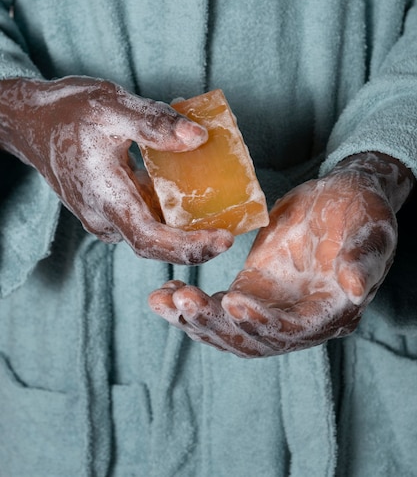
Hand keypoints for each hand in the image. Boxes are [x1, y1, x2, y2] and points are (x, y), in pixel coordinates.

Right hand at [0, 76, 232, 262]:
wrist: (31, 121)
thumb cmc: (67, 112)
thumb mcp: (112, 106)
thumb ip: (155, 123)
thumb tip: (199, 138)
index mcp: (105, 197)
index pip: (151, 239)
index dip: (189, 247)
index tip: (224, 239)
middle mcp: (103, 216)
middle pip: (155, 243)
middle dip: (194, 243)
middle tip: (229, 228)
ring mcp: (102, 215)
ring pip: (149, 231)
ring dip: (183, 227)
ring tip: (218, 208)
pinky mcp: (106, 206)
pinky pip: (141, 216)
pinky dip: (167, 210)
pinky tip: (186, 189)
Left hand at [148, 153, 413, 356]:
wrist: (342, 198)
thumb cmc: (361, 211)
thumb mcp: (370, 229)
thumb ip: (363, 260)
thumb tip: (357, 290)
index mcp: (330, 312)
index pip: (294, 331)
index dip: (264, 323)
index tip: (233, 300)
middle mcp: (298, 321)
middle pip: (252, 341)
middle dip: (215, 324)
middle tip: (182, 300)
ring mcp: (271, 308)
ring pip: (228, 330)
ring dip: (194, 319)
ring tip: (161, 299)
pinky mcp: (252, 290)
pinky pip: (217, 308)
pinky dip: (190, 305)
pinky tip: (165, 293)